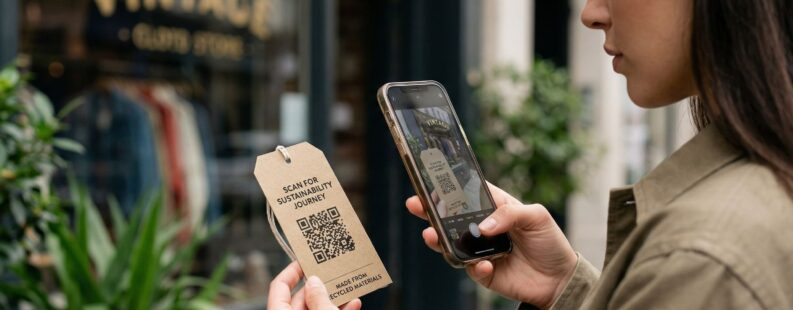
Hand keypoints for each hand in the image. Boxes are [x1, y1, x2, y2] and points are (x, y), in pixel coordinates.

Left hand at [267, 261, 361, 309]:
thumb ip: (318, 298)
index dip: (292, 270)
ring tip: (348, 286)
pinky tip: (353, 304)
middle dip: (320, 285)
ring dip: (334, 299)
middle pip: (301, 298)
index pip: (279, 286)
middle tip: (333, 272)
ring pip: (316, 308)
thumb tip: (314, 281)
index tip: (306, 259)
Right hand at [405, 182, 577, 307]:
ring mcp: (481, 250)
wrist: (560, 279)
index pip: (467, 193)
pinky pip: (469, 268)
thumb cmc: (550, 242)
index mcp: (495, 207)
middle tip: (415, 205)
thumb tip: (483, 226)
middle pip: (451, 218)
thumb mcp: (536, 216)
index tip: (431, 183)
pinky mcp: (484, 272)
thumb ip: (509, 214)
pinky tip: (482, 264)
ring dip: (439, 239)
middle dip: (430, 211)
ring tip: (431, 235)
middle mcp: (484, 228)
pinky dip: (473, 266)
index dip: (449, 187)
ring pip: (452, 243)